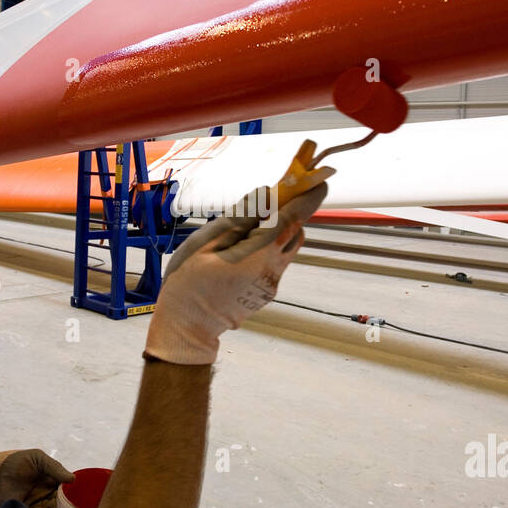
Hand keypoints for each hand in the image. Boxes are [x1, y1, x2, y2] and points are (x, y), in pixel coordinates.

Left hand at [0, 449, 74, 507]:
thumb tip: (73, 479)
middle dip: (69, 506)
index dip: (75, 494)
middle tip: (69, 505)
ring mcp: (39, 506)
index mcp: (54, 482)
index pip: (69, 491)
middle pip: (65, 504)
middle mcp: (49, 496)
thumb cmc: (17, 463)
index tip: (78, 496)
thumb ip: (55, 468)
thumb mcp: (38, 459)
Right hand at [144, 143, 332, 363]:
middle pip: (295, 231)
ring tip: (242, 232)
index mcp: (258, 254)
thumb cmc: (189, 284)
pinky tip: (235, 256)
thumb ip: (238, 218)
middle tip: (269, 199)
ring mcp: (271, 283)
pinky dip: (264, 250)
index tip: (320, 179)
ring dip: (275, 232)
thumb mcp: (205, 244)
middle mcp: (273, 269)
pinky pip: (274, 262)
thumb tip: (264, 194)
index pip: (293, 218)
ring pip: (285, 248)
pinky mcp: (266, 292)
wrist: (187, 328)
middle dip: (288, 212)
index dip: (308, 197)